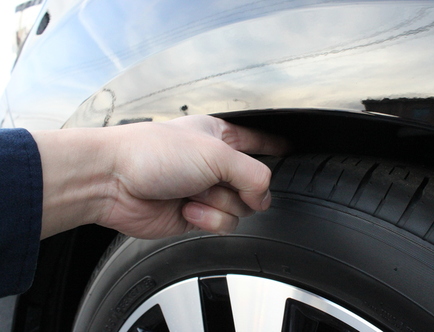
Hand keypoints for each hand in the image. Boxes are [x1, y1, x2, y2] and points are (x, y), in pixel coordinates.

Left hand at [33, 115, 287, 238]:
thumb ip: (253, 174)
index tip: (289, 149)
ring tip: (192, 194)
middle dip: (239, 187)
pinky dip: (207, 219)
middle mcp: (213, 164)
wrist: (113, 182)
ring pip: (241, 208)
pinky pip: (222, 224)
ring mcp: (205, 191)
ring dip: (218, 205)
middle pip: (254, 183)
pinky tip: (186, 209)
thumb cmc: (152, 153)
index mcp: (219, 137)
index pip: (257, 141)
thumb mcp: (215, 153)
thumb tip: (264, 198)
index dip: (274, 145)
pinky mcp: (195, 216)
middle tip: (216, 181)